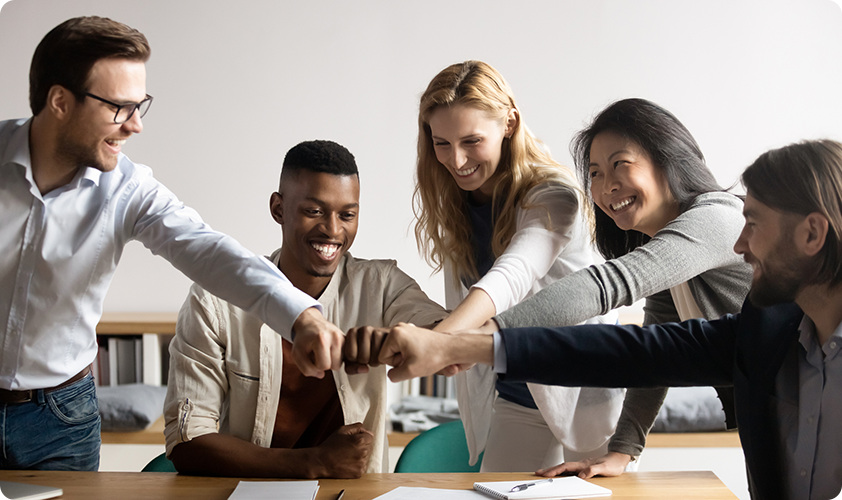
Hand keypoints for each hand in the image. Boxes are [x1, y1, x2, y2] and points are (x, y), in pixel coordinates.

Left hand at [291, 307, 344, 378]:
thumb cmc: (303, 339)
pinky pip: (345, 357)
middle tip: (318, 354)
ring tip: (324, 352)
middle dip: (325, 363)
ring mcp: (343, 338)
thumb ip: (306, 369)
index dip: (315, 365)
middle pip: (335, 366)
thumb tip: (321, 375)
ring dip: (332, 361)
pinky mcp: (347, 339)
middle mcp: (335, 337)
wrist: (310, 323)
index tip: (311, 356)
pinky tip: (330, 350)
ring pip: (341, 363)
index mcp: (322, 340)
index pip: (324, 366)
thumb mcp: (297, 354)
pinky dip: (337, 357)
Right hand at [311, 423, 373, 477]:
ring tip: (347, 456)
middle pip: (369, 447)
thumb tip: (367, 431)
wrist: (321, 462)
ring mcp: (361, 464)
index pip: (370, 437)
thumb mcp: (341, 430)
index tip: (354, 441)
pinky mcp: (359, 473)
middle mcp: (362, 452)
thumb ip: (357, 427)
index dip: (362, 437)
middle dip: (362, 446)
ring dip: (360, 456)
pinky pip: (363, 466)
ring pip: (367, 457)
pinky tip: (348, 462)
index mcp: (359, 440)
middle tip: (349, 448)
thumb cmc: (330, 446)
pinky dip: (358, 465)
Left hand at [343, 325, 389, 374]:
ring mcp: (376, 331)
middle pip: (361, 358)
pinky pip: (382, 357)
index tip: (358, 355)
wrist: (387, 340)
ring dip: (374, 361)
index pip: (350, 355)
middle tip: (369, 355)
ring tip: (375, 354)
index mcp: (352, 332)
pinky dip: (382, 360)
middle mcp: (364, 329)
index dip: (354, 360)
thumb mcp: (354, 358)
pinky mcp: (388, 338)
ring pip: (372, 358)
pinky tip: (383, 353)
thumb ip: (351, 367)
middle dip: (365, 361)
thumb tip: (365, 369)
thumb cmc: (367, 349)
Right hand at [378, 323, 493, 381]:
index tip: (410, 361)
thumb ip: (394, 375)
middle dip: (401, 361)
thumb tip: (391, 374)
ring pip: (397, 351)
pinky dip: (412, 353)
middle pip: (389, 353)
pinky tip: (422, 354)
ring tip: (419, 357)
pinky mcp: (413, 331)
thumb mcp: (410, 371)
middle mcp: (399, 327)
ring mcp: (406, 328)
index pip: (383, 357)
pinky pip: (404, 347)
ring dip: (406, 358)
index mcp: (395, 334)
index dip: (396, 365)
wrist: (451, 349)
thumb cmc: (434, 356)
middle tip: (415, 360)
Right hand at [536, 452, 631, 478]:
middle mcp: (580, 464)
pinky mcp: (583, 468)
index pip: (566, 467)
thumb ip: (592, 471)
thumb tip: (580, 476)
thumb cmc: (612, 464)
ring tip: (544, 473)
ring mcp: (581, 466)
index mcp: (583, 464)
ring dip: (554, 470)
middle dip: (549, 470)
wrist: (618, 459)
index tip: (546, 474)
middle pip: (562, 467)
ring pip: (565, 468)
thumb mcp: (604, 469)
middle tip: (538, 472)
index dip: (555, 470)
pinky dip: (561, 472)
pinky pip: (569, 470)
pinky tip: (558, 474)